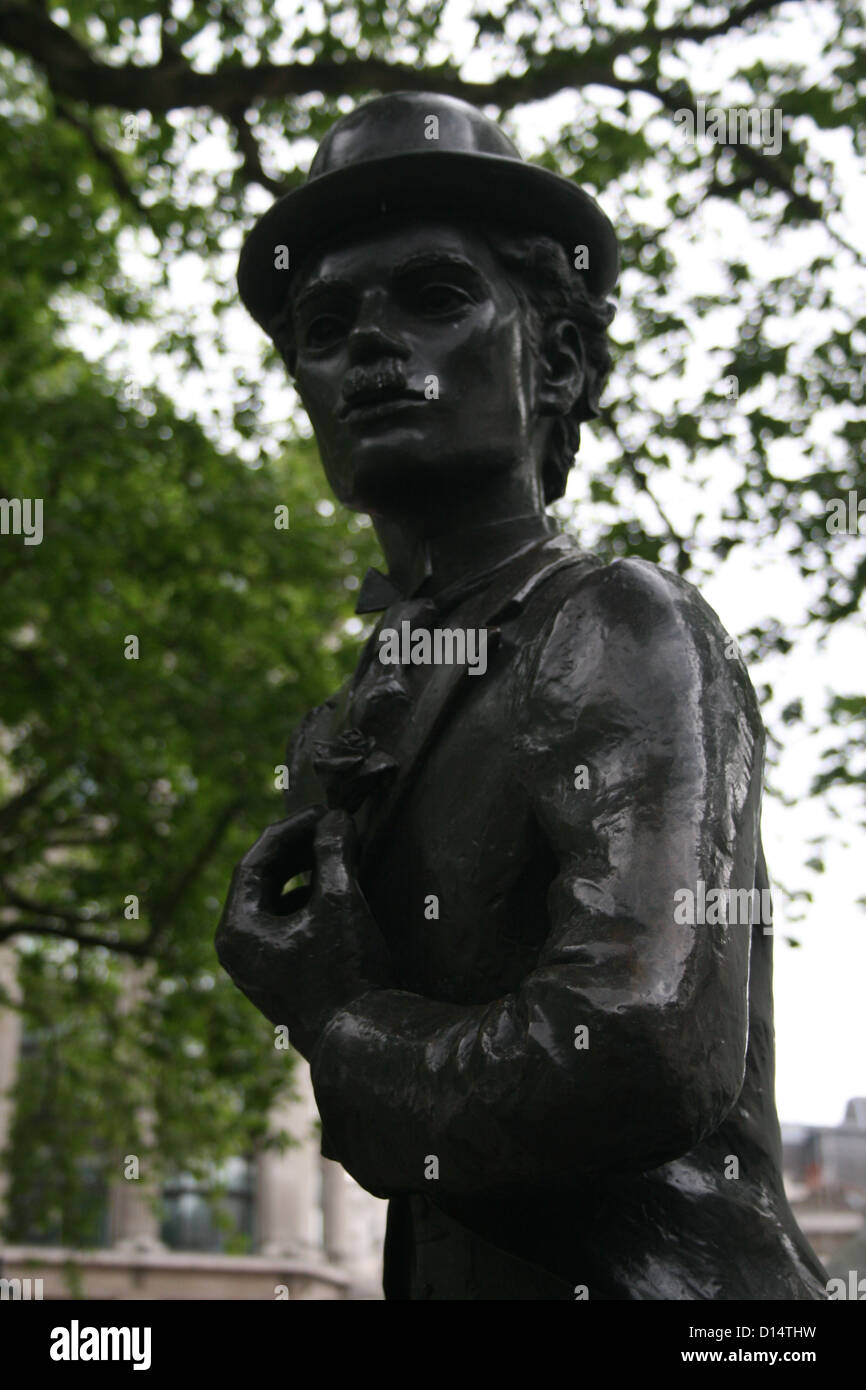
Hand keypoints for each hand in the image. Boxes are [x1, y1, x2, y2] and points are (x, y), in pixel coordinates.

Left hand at [215, 805, 393, 1057]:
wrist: (363, 1043)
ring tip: (334, 851)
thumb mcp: (339, 901)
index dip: (289, 830)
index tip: (323, 812)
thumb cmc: (346, 972)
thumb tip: (334, 818)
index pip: (254, 863)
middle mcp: (237, 951)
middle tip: (329, 826)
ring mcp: (256, 968)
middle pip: (259, 882)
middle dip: (295, 850)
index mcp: (237, 931)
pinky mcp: (278, 978)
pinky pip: (284, 926)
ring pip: (272, 904)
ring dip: (301, 873)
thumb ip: (333, 852)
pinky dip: (305, 901)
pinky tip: (335, 890)